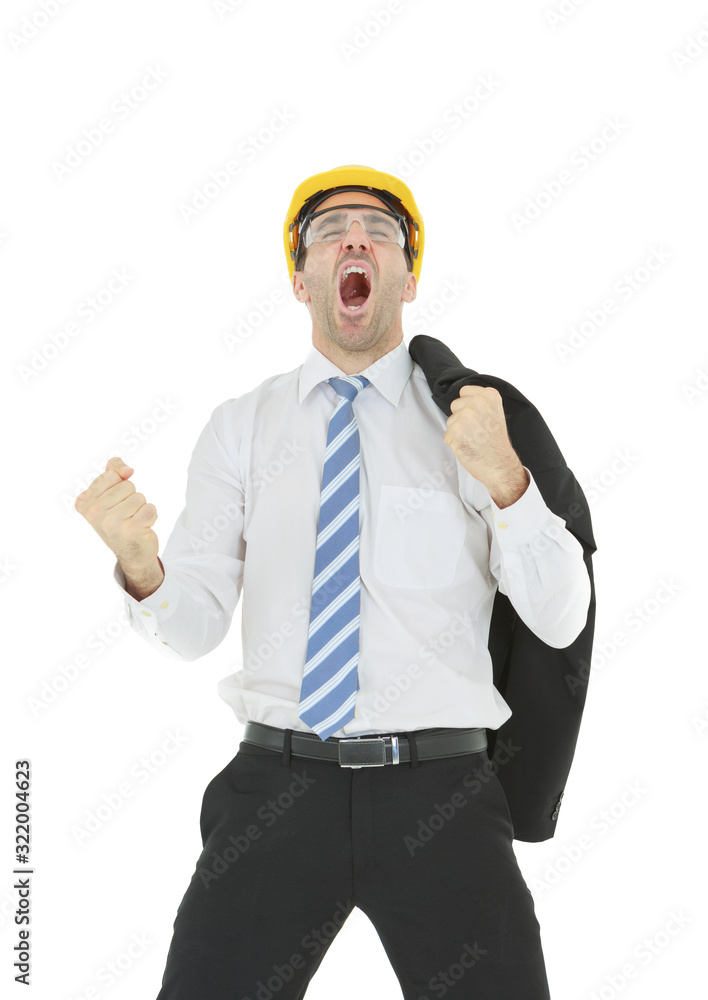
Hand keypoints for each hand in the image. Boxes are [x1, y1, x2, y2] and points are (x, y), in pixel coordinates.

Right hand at [75, 456, 159, 568]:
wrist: (132, 553)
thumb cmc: (121, 521)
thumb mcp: (110, 495)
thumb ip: (113, 473)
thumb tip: (126, 469)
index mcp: (84, 502)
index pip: (112, 475)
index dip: (120, 486)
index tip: (115, 503)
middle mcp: (94, 513)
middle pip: (127, 486)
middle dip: (132, 498)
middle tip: (126, 515)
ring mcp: (111, 523)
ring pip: (139, 497)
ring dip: (141, 508)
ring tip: (133, 521)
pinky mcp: (130, 530)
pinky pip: (150, 508)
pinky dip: (151, 515)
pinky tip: (142, 527)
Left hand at [443, 385, 527, 503]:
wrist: (500, 465)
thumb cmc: (497, 444)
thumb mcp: (495, 414)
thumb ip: (480, 403)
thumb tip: (463, 399)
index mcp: (489, 396)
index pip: (464, 391)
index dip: (467, 406)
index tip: (477, 416)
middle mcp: (478, 402)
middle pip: (455, 405)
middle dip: (461, 418)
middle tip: (476, 430)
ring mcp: (466, 416)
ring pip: (450, 421)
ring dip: (458, 431)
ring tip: (473, 439)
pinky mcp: (456, 430)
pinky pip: (447, 434)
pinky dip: (454, 443)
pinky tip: (468, 446)